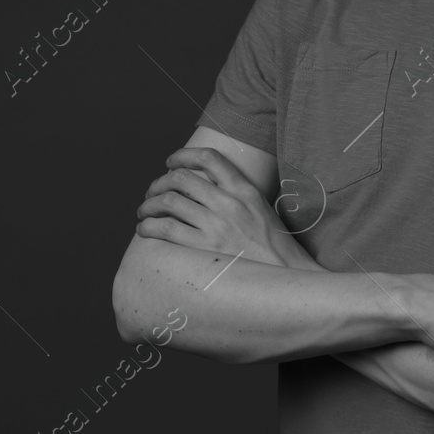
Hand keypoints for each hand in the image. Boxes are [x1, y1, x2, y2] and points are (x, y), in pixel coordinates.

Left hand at [134, 147, 321, 270]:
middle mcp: (230, 203)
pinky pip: (167, 229)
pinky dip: (149, 226)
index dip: (183, 155)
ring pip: (169, 201)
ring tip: (144, 212)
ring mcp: (218, 226)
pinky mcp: (206, 249)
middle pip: (181, 177)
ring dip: (149, 204)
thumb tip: (206, 189)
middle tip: (152, 193)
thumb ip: (238, 195)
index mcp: (245, 190)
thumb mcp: (263, 210)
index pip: (209, 158)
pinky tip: (145, 230)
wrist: (289, 278)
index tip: (170, 162)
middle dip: (159, 182)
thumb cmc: (275, 247)